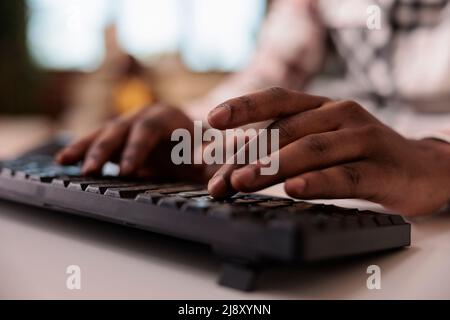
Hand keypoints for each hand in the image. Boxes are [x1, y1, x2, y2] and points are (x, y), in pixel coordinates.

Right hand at [56, 104, 206, 181]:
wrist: (190, 140)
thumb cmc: (199, 146)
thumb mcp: (206, 151)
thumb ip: (203, 157)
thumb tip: (200, 165)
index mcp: (166, 115)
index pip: (148, 128)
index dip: (137, 148)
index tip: (128, 171)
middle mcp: (142, 115)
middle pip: (120, 129)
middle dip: (104, 150)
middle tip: (90, 171)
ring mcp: (127, 125)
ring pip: (103, 133)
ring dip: (85, 147)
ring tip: (65, 161)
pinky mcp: (117, 137)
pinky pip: (96, 142)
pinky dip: (81, 150)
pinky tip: (63, 161)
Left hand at [207, 87, 449, 215]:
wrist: (421, 169)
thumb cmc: (359, 155)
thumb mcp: (321, 143)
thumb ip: (284, 148)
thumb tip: (234, 167)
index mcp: (321, 107)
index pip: (277, 98)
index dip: (244, 106)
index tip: (213, 119)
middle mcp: (340, 114)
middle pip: (286, 130)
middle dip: (249, 156)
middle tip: (221, 181)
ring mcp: (363, 138)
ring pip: (311, 149)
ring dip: (273, 166)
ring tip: (244, 183)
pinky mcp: (382, 168)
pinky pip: (345, 175)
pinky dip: (317, 181)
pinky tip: (295, 189)